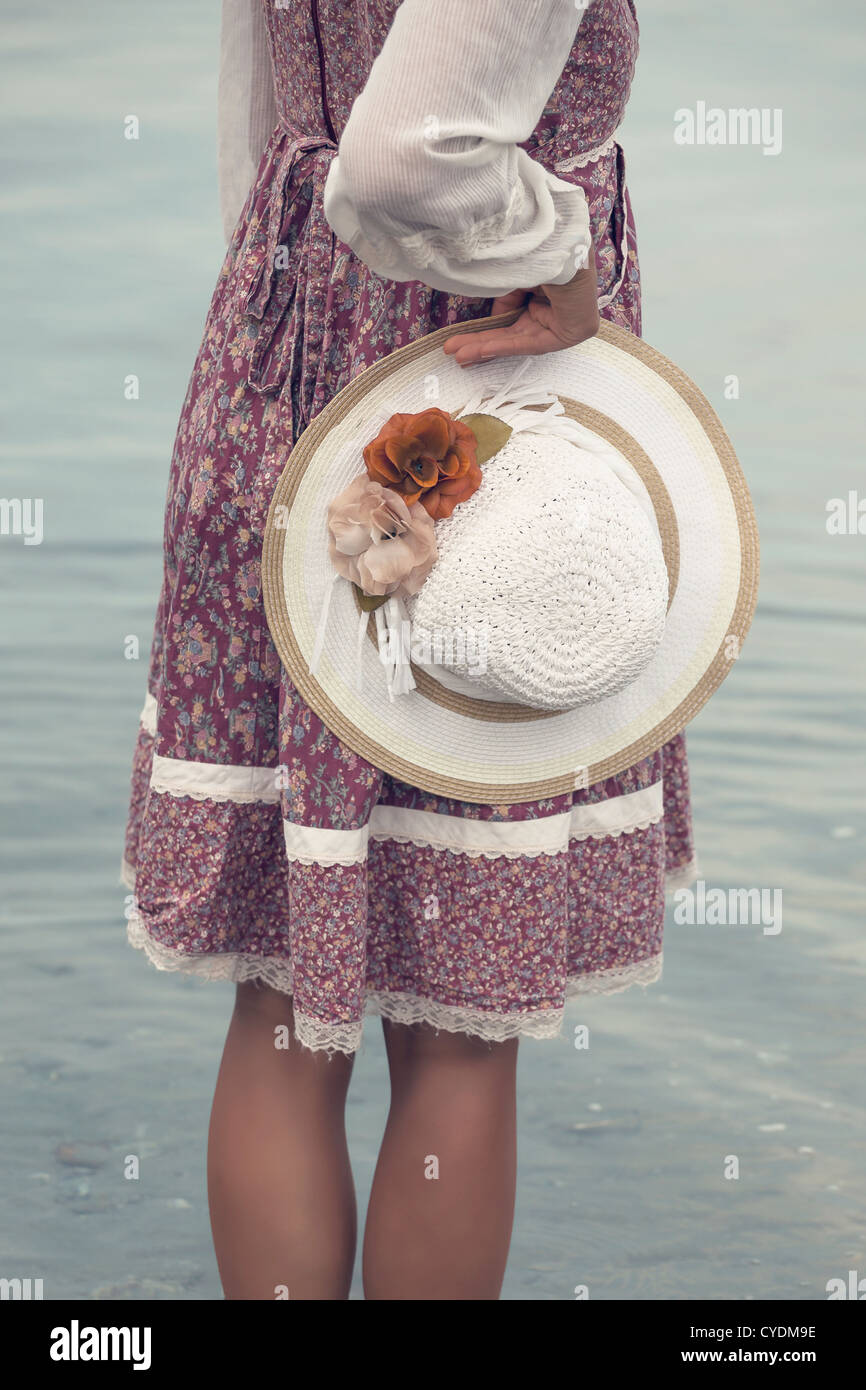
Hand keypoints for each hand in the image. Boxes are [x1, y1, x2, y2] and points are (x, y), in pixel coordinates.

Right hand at [442, 247, 599, 367]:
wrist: (564, 241)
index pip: (511, 310)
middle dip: (479, 340)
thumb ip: (502, 297)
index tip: (459, 333)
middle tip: (452, 348)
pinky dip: (505, 346)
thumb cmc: (542, 247)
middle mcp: (555, 304)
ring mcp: (564, 320)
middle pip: (510, 329)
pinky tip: (481, 351)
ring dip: (485, 347)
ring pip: (516, 338)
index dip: (485, 324)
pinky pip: (531, 343)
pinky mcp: (570, 333)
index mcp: (546, 285)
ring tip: (458, 355)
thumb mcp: (513, 273)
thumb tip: (490, 319)